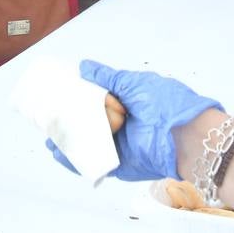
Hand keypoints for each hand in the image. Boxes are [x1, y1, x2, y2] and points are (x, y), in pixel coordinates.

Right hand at [46, 59, 221, 180]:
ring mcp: (121, 147)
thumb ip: (108, 78)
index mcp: (128, 104)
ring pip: (89, 146)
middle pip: (90, 125)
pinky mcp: (120, 166)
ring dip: (69, 143)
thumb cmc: (165, 103)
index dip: (79, 100)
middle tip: (48, 119)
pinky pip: (95, 165)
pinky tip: (60, 154)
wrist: (184, 135)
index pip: (98, 102)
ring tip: (50, 138)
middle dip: (70, 123)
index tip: (60, 97)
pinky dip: (76, 161)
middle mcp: (123, 126)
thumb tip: (85, 67)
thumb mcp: (133, 83)